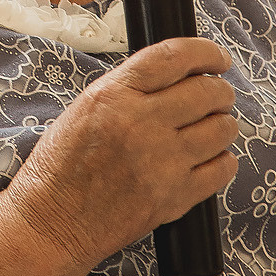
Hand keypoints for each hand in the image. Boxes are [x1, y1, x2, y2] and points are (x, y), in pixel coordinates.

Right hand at [11, 35, 237, 271]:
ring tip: (212, 128)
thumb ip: (129, 88)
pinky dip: (222, 160)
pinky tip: (209, 159)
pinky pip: (222, 169)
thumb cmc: (62, 167)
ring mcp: (161, 162)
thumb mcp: (84, 108)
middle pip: (207, 92)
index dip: (206, 52)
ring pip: (222, 129)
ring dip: (223, 125)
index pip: (175, 57)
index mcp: (114, 96)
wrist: (52, 223)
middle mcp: (141, 124)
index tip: (217, 59)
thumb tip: (177, 75)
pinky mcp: (175, 197)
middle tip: (217, 97)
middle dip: (219, 91)